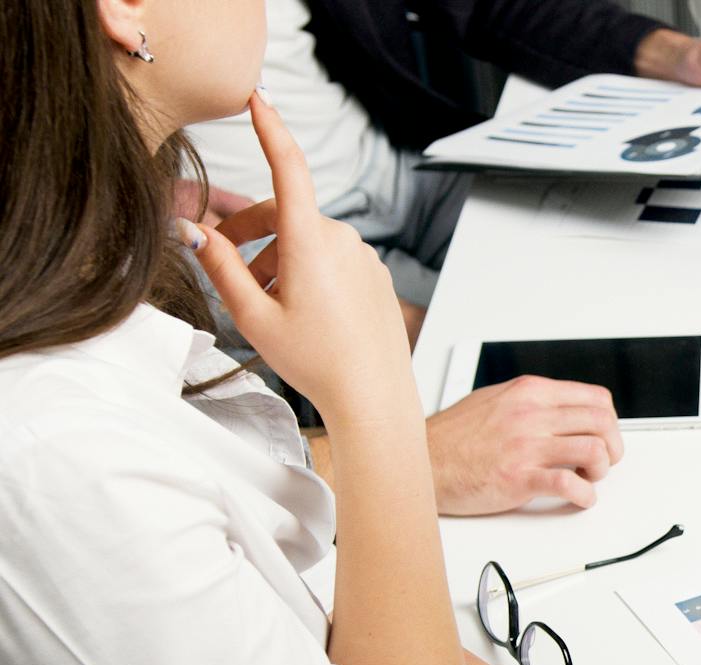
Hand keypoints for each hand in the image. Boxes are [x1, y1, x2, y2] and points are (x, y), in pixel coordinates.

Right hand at [183, 91, 411, 420]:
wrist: (374, 396)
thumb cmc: (315, 361)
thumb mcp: (253, 316)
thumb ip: (219, 267)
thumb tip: (191, 231)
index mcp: (311, 241)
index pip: (288, 167)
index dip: (270, 129)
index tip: (257, 98)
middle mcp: (342, 240)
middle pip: (284, 215)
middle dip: (250, 236)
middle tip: (225, 268)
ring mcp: (364, 256)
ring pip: (306, 242)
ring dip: (277, 261)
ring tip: (265, 307)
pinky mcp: (375, 274)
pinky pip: (332, 260)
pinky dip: (307, 274)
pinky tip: (300, 314)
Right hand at [427, 375, 624, 514]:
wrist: (421, 460)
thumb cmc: (454, 437)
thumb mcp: (495, 399)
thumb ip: (532, 401)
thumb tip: (564, 409)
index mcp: (530, 392)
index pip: (596, 398)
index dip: (610, 421)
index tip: (605, 436)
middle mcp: (531, 415)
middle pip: (602, 423)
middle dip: (613, 446)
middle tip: (604, 462)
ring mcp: (526, 446)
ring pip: (594, 450)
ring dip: (601, 470)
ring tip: (588, 478)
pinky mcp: (518, 478)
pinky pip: (569, 484)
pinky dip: (585, 495)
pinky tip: (579, 497)